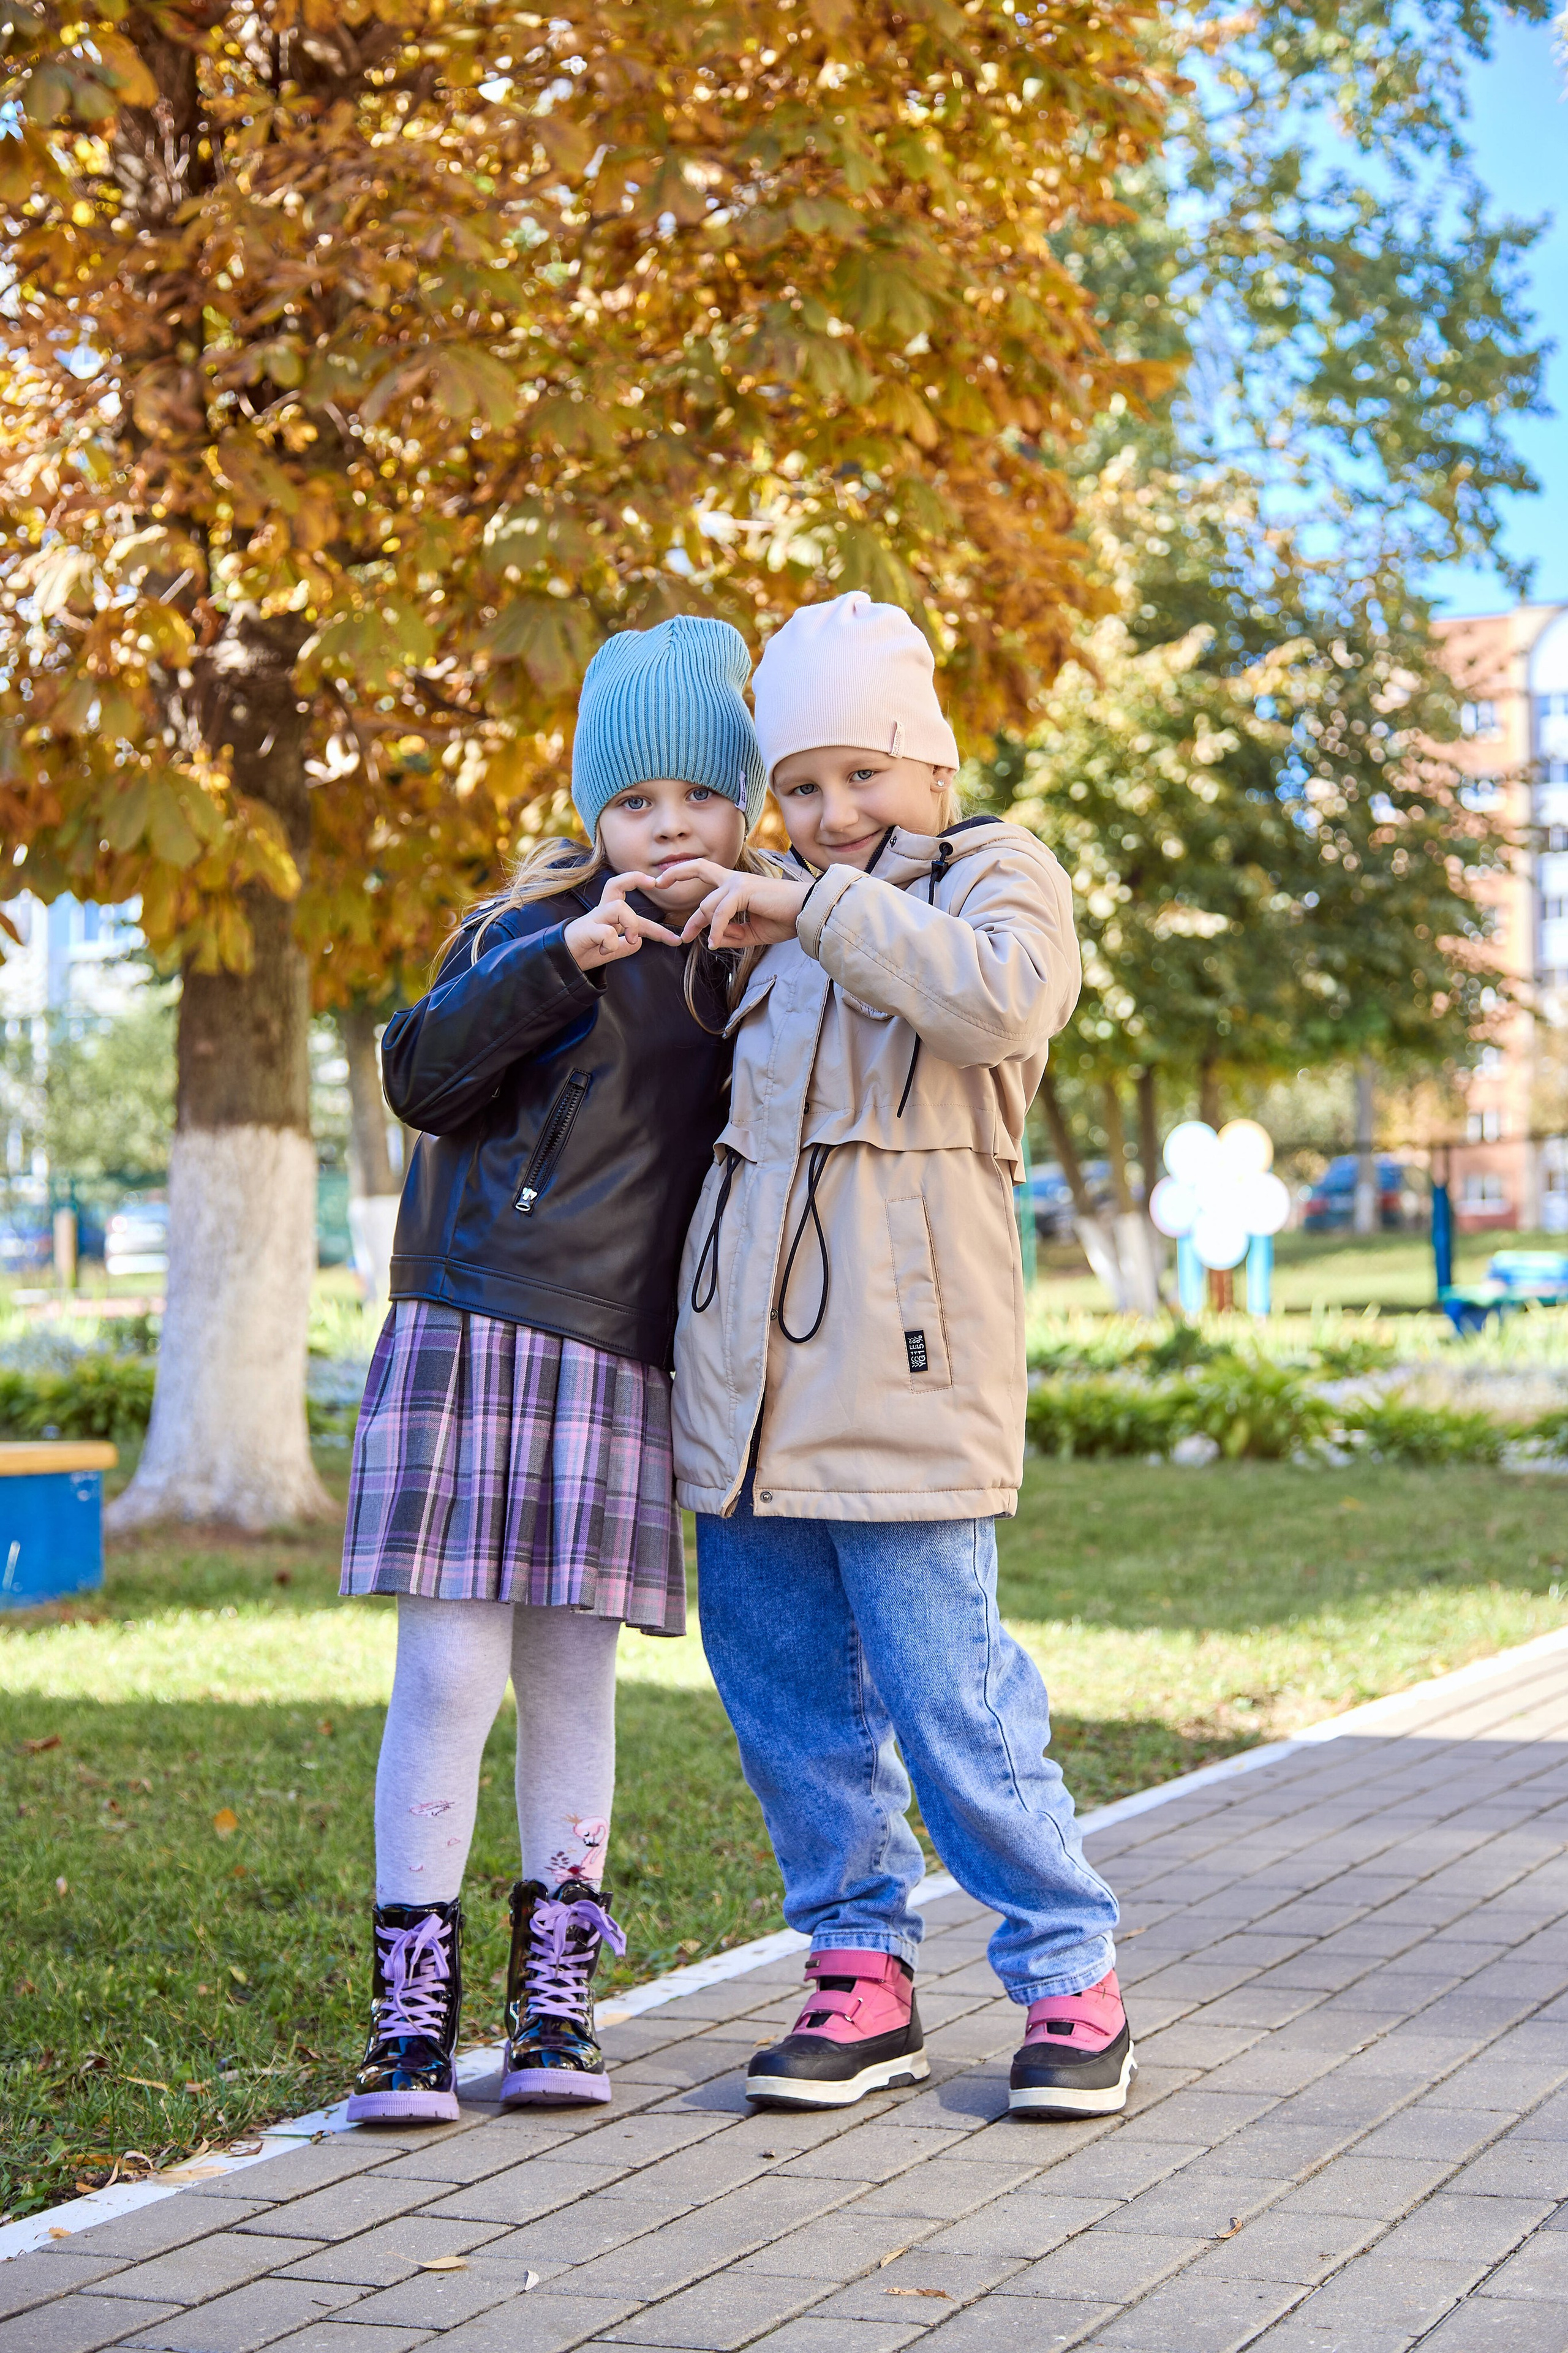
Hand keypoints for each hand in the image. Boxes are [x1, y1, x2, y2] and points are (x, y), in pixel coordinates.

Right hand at [563, 873, 681, 969]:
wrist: (561, 961)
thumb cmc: (585, 951)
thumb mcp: (612, 950)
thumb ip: (626, 945)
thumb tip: (640, 941)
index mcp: (609, 916)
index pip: (635, 912)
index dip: (658, 927)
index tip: (676, 940)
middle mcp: (601, 912)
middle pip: (615, 884)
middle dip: (635, 878)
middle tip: (653, 883)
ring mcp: (593, 919)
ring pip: (619, 907)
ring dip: (631, 924)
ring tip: (631, 940)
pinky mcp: (585, 930)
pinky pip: (606, 931)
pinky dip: (612, 943)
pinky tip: (606, 951)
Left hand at [665, 861, 812, 949]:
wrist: (807, 914)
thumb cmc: (785, 919)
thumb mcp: (752, 932)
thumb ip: (731, 934)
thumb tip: (710, 939)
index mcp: (737, 885)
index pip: (706, 874)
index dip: (684, 875)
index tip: (667, 885)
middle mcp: (735, 879)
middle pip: (699, 868)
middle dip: (676, 874)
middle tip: (657, 883)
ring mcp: (739, 883)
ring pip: (708, 905)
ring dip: (700, 925)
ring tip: (699, 941)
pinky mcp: (744, 891)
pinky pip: (720, 913)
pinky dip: (715, 930)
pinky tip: (714, 943)